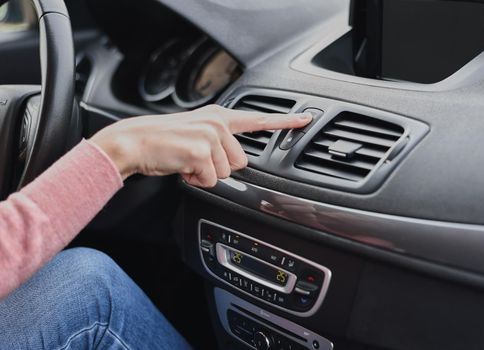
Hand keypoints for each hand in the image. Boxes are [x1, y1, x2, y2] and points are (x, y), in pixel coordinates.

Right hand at [90, 104, 311, 186]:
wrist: (133, 142)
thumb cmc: (162, 142)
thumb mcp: (195, 134)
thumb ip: (218, 141)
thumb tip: (231, 161)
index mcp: (218, 117)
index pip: (258, 119)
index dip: (285, 122)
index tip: (305, 120)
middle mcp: (218, 122)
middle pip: (240, 163)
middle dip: (218, 168)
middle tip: (195, 160)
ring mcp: (211, 136)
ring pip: (225, 174)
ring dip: (205, 175)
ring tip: (185, 162)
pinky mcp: (201, 151)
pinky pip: (210, 181)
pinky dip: (195, 181)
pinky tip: (181, 167)